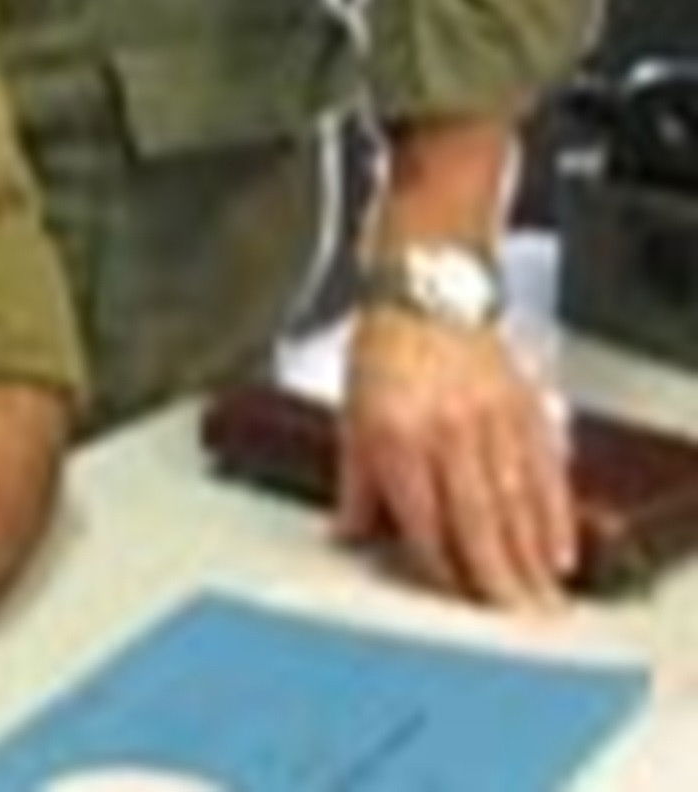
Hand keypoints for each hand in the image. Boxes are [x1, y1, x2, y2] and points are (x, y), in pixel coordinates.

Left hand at [336, 308, 575, 607]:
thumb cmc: (385, 345)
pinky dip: (554, 516)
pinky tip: (558, 553)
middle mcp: (446, 430)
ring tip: (537, 604)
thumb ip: (356, 480)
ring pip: (515, 504)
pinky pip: (545, 472)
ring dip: (528, 560)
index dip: (438, 567)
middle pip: (476, 521)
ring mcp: (490, 418)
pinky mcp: (523, 406)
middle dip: (493, 579)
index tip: (451, 600)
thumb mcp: (353, 409)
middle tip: (509, 621)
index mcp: (396, 432)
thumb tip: (347, 536)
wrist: (430, 283)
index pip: (422, 520)